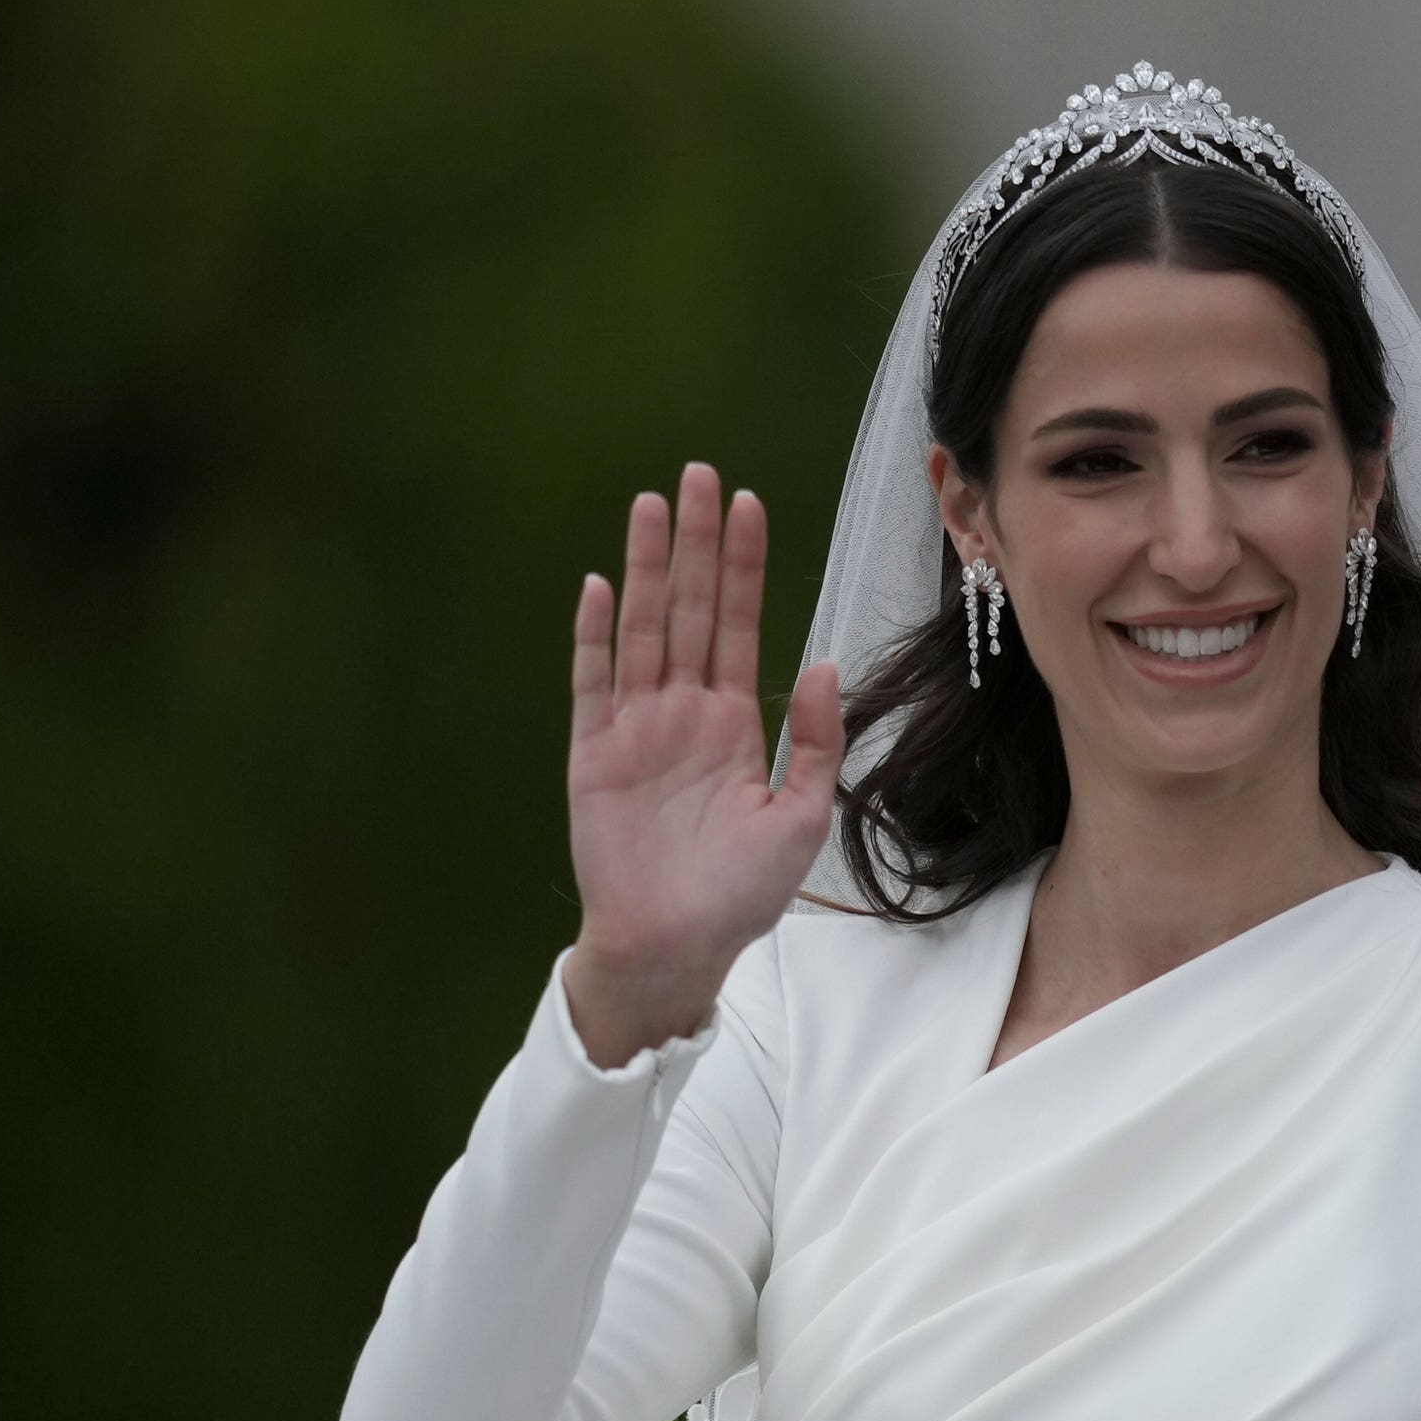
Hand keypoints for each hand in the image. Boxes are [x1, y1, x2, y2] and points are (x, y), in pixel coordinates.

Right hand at [563, 464, 842, 1067]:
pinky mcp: (593, 754)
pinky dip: (595, 635)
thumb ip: (816, 741)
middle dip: (697, 542)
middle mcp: (684, 713)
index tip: (750, 505)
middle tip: (701, 473)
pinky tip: (600, 584)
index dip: (744, 566)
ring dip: (647, 567)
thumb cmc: (742, 894)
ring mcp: (635, 728)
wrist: (676, 946)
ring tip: (652, 504)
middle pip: (690, 608)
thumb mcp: (802, 817)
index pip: (740, 625)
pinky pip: (592, 682)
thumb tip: (827, 664)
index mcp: (734, 723)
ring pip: (642, 628)